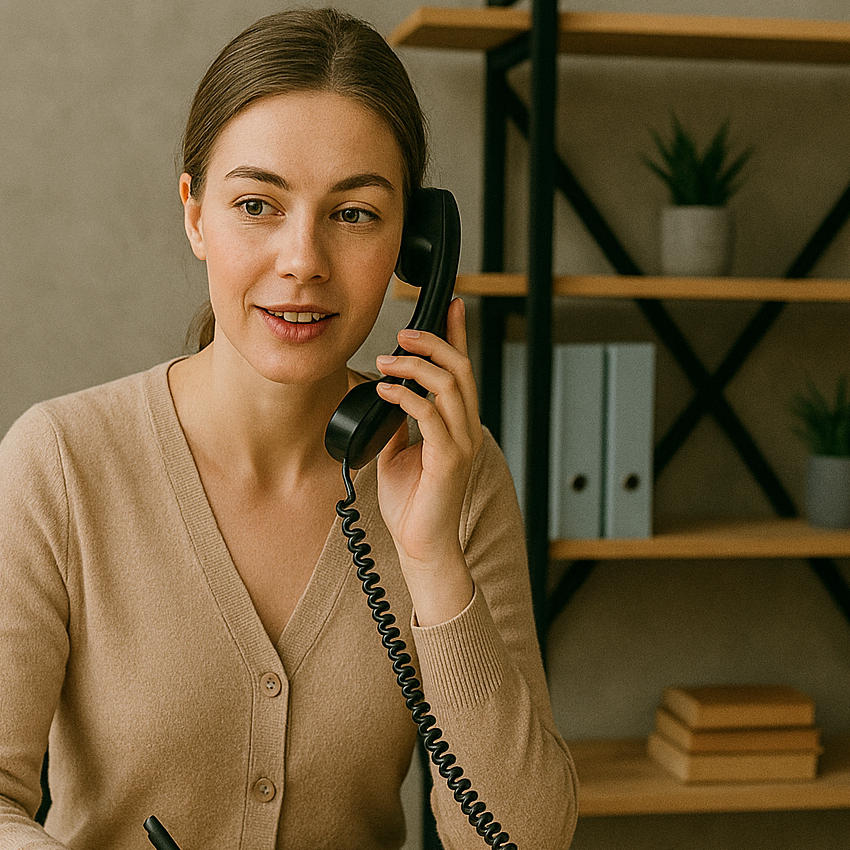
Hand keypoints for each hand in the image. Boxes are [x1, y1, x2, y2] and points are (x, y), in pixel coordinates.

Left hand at [372, 297, 483, 623]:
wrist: (421, 545)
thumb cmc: (411, 504)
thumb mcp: (397, 452)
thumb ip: (397, 422)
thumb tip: (383, 395)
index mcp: (458, 424)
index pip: (462, 370)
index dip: (457, 335)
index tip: (450, 304)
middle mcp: (466, 429)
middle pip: (460, 369)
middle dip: (433, 343)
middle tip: (404, 332)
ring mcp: (461, 444)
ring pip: (450, 387)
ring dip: (415, 367)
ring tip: (387, 361)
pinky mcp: (449, 460)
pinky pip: (430, 416)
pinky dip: (405, 397)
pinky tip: (384, 391)